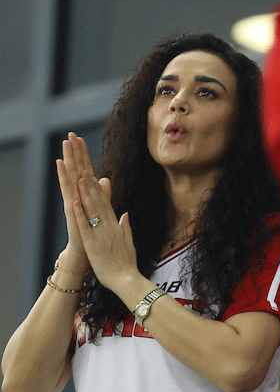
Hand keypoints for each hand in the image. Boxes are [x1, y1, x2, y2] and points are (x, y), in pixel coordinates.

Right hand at [54, 133, 95, 282]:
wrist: (86, 255)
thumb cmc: (93, 234)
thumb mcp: (101, 210)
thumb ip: (103, 194)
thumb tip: (104, 179)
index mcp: (86, 196)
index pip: (84, 171)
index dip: (82, 155)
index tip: (79, 137)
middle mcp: (78, 199)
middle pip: (76, 172)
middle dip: (73, 155)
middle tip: (69, 136)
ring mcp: (75, 207)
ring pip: (70, 183)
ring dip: (67, 167)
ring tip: (63, 151)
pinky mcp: (74, 217)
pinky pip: (71, 201)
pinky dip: (68, 189)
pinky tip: (66, 178)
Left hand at [72, 170, 138, 291]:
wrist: (128, 280)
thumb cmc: (127, 265)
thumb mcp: (128, 242)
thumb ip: (126, 227)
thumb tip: (125, 214)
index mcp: (116, 227)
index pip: (107, 205)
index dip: (100, 190)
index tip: (94, 177)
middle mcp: (109, 227)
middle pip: (99, 203)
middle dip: (91, 186)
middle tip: (84, 170)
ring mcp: (101, 234)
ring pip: (92, 211)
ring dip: (85, 194)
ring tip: (79, 179)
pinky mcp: (93, 244)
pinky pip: (85, 226)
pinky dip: (80, 214)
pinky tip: (74, 202)